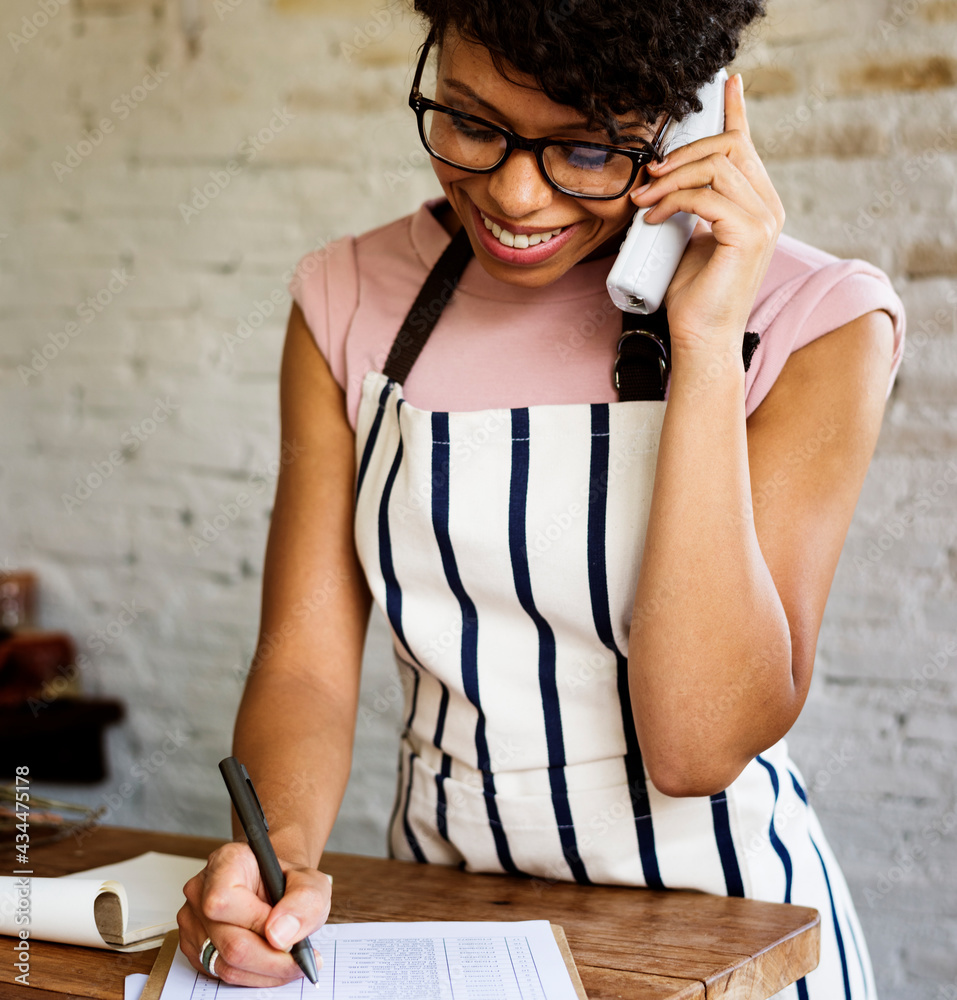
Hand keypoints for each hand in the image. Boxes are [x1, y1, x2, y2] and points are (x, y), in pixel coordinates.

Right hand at [176, 841, 330, 987]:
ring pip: (226, 965)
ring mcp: (193, 920)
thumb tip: (279, 934)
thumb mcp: (311, 883)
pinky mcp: (193, 947)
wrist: (274, 890)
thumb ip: (304, 901)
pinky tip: (271, 964)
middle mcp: (201, 890)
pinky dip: (252, 976)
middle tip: (298, 959)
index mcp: (226, 862)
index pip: (223, 900)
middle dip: (271, 958)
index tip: (286, 931)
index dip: (257, 922)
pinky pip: (221, 974)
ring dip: (264, 972)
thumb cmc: (287, 883)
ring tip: (290, 962)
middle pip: (230, 942)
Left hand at [631, 73, 784, 363]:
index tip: (725, 84)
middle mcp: (768, 207)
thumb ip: (691, 205)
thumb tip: (664, 178)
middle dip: (682, 154)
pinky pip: (707, 196)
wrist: (700, 339)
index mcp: (758, 204)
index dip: (735, 111)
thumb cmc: (693, 296)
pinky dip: (674, 201)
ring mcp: (764, 220)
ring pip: (716, 167)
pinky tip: (653, 217)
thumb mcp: (689, 238)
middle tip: (648, 177)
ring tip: (644, 201)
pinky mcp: (749, 234)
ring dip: (671, 179)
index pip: (747, 146)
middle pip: (728, 147)